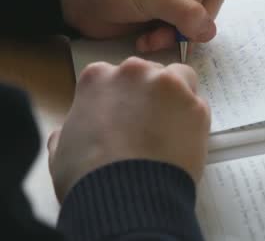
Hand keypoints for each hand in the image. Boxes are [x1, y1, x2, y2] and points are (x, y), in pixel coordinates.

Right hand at [47, 57, 210, 202]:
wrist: (125, 197)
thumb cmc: (88, 176)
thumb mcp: (61, 149)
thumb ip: (71, 129)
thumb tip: (74, 132)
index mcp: (98, 78)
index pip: (115, 76)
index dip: (122, 98)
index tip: (124, 116)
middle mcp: (135, 72)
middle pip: (150, 73)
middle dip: (151, 94)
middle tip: (150, 125)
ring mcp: (169, 86)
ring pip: (181, 80)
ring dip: (177, 98)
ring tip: (171, 130)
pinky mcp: (196, 106)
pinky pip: (198, 107)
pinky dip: (193, 122)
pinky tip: (182, 144)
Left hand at [59, 0, 234, 51]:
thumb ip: (185, 12)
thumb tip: (210, 32)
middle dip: (190, 19)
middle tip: (172, 29)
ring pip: (199, 20)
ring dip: (177, 34)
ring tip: (152, 38)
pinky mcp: (166, 15)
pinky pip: (182, 32)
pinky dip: (166, 40)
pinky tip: (146, 41)